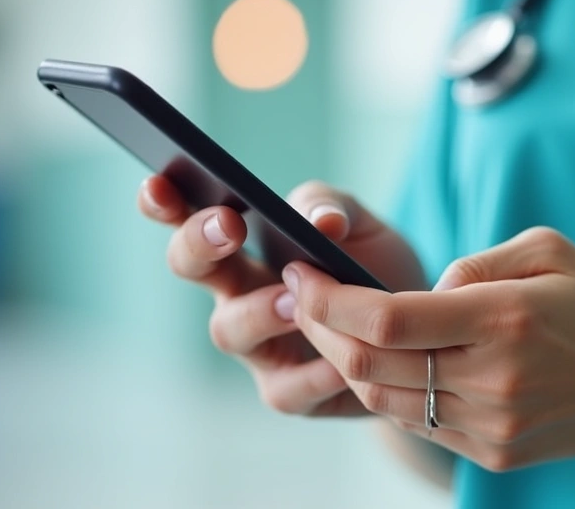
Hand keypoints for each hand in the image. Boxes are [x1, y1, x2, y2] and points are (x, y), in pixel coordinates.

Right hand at [137, 175, 426, 415]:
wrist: (416, 332)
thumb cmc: (373, 266)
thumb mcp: (361, 223)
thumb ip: (332, 205)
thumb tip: (321, 222)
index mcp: (244, 246)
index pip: (190, 218)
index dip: (165, 203)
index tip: (158, 183)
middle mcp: (238, 293)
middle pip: (191, 268)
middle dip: (199, 245)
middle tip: (229, 225)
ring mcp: (258, 346)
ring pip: (230, 330)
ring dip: (257, 312)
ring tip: (293, 300)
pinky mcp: (289, 391)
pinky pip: (285, 388)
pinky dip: (312, 374)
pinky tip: (338, 360)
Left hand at [283, 227, 574, 470]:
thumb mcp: (547, 249)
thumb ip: (473, 263)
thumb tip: (420, 295)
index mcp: (503, 319)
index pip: (387, 319)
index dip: (330, 298)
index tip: (300, 271)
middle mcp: (492, 379)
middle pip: (370, 365)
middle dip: (320, 327)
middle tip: (303, 296)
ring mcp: (491, 424)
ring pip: (384, 400)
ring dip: (344, 363)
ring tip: (332, 328)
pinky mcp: (492, 452)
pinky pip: (416, 423)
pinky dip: (386, 392)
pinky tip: (381, 363)